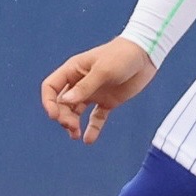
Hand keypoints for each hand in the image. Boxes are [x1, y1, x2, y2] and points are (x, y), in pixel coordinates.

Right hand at [41, 38, 156, 144]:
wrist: (146, 55)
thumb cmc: (122, 56)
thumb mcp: (103, 71)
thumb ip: (85, 87)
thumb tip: (64, 102)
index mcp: (73, 71)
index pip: (51, 87)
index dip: (48, 102)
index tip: (55, 116)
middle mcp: (80, 83)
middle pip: (62, 103)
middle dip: (63, 117)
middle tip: (72, 127)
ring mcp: (94, 93)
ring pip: (76, 112)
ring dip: (73, 124)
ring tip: (76, 135)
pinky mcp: (108, 101)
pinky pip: (96, 118)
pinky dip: (92, 128)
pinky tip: (89, 140)